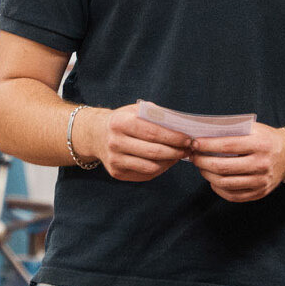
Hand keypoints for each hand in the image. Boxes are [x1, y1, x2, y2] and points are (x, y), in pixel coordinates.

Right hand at [75, 103, 189, 181]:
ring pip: (151, 166)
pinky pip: (145, 174)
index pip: (153, 132)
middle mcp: (115, 142)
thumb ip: (156, 116)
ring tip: (179, 155)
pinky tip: (166, 161)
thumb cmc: (123, 120)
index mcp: (121, 123)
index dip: (174, 137)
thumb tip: (182, 126)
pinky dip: (160, 169)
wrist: (95, 135)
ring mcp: (114, 160)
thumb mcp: (135, 110)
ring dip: (170, 162)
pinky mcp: (116, 173)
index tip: (188, 138)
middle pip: (153, 152)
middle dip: (176, 151)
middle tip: (189, 148)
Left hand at [189, 124, 284, 202]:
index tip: (194, 143)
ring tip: (201, 167)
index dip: (207, 145)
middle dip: (202, 162)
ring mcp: (261, 181)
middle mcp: (262, 164)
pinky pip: (233, 195)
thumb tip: (203, 135)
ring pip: (225, 183)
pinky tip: (212, 180)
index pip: (227, 146)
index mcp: (260, 144)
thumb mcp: (254, 129)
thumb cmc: (265, 138)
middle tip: (193, 156)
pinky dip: (218, 188)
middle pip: (223, 167)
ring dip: (207, 175)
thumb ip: (232, 131)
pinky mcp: (260, 193)